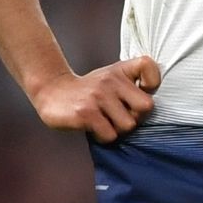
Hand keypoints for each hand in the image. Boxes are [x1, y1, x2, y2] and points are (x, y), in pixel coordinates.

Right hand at [28, 55, 159, 142]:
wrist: (52, 91)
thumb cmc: (89, 90)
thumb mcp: (112, 77)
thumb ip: (133, 84)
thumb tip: (150, 106)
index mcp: (120, 70)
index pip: (149, 66)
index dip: (151, 82)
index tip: (139, 90)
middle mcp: (111, 81)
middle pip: (146, 106)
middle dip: (137, 116)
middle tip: (122, 116)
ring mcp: (98, 96)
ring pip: (128, 125)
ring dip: (118, 129)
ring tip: (106, 122)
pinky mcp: (86, 113)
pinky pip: (109, 134)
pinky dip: (104, 136)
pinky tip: (95, 128)